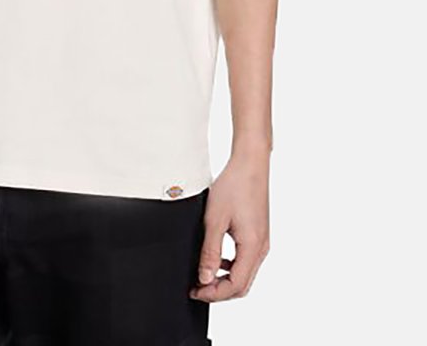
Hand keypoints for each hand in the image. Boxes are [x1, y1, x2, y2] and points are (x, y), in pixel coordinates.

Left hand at [189, 151, 269, 301]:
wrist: (250, 164)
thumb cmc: (234, 185)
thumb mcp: (215, 220)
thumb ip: (209, 251)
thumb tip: (205, 278)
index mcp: (253, 247)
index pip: (236, 285)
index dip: (214, 294)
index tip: (195, 291)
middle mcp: (262, 248)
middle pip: (242, 284)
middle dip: (219, 290)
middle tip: (197, 288)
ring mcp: (262, 242)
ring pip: (245, 273)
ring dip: (225, 279)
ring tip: (203, 275)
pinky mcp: (259, 234)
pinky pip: (246, 260)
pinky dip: (231, 265)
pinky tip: (216, 258)